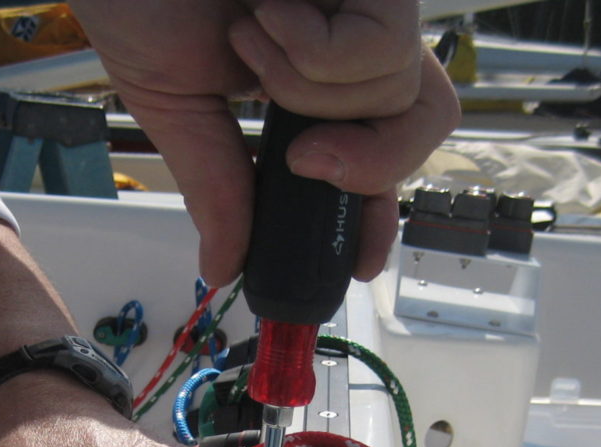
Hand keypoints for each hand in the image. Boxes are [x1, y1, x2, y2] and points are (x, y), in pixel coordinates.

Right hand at [71, 0, 459, 282]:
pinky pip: (384, 49)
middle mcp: (352, 37)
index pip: (375, 153)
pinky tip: (270, 9)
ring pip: (401, 94)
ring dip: (312, 91)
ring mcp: (370, 2)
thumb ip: (215, 186)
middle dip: (368, 164)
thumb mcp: (176, 107)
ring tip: (252, 38)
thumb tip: (222, 265)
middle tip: (303, 160)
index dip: (376, 210)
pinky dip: (315, 51)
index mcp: (309, 77)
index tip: (356, 260)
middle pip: (423, 125)